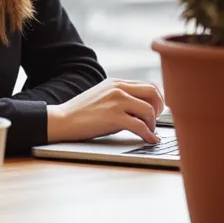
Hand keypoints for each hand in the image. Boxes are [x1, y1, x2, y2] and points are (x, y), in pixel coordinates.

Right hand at [46, 78, 164, 144]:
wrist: (63, 119)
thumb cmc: (82, 112)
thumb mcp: (103, 96)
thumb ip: (120, 97)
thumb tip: (142, 108)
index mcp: (116, 82)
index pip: (148, 84)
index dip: (158, 99)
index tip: (157, 111)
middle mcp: (118, 88)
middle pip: (153, 92)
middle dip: (160, 108)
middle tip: (155, 121)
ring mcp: (116, 101)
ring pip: (148, 110)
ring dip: (153, 124)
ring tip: (149, 132)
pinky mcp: (113, 117)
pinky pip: (140, 126)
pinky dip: (148, 135)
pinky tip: (149, 140)